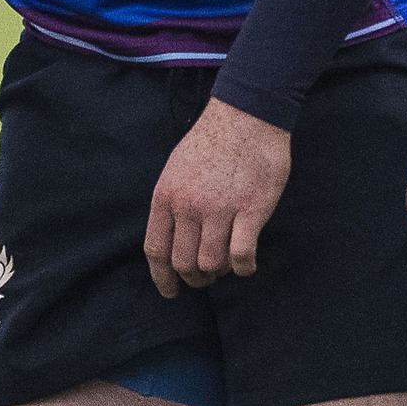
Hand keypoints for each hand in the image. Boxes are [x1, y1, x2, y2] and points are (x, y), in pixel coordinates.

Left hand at [144, 98, 292, 295]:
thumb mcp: (176, 168)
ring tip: (227, 266)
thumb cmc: (213, 141)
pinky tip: (247, 263)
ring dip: (219, 272)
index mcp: (166, 196)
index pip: (156, 249)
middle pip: (183, 262)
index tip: (170, 290)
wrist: (248, 114)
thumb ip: (172, 202)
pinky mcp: (250, 210)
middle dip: (194, 278)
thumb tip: (173, 236)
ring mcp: (219, 209)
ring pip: (211, 264)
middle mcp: (188, 206)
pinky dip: (244, 267)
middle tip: (205, 277)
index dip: (162, 277)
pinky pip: (242, 255)